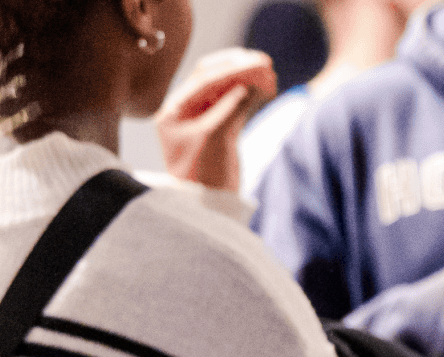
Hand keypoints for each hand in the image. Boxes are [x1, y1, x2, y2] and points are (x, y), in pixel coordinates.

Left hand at [154, 48, 276, 190]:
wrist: (207, 206)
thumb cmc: (202, 176)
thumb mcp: (215, 138)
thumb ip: (232, 108)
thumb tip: (251, 83)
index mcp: (174, 111)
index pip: (204, 80)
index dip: (232, 69)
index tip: (257, 62)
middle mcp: (186, 111)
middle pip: (213, 79)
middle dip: (239, 69)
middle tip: (265, 63)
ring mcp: (203, 120)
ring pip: (226, 90)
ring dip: (248, 80)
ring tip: (270, 75)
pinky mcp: (220, 130)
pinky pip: (236, 104)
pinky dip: (251, 95)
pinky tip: (267, 89)